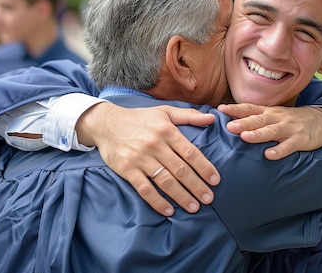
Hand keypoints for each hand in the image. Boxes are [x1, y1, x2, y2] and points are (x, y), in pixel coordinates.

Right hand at [77, 103, 218, 215]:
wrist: (106, 124)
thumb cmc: (139, 118)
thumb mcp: (165, 112)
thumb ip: (189, 115)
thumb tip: (212, 117)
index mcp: (167, 131)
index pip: (190, 152)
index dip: (204, 167)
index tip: (215, 180)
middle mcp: (155, 145)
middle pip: (180, 169)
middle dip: (196, 186)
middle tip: (209, 198)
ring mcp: (140, 158)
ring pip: (165, 181)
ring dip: (181, 196)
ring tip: (193, 207)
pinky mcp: (127, 170)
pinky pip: (144, 189)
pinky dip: (157, 201)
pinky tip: (168, 210)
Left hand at [218, 103, 321, 159]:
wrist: (320, 120)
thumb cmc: (290, 120)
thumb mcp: (274, 115)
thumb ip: (255, 117)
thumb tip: (229, 120)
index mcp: (269, 112)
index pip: (250, 108)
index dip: (235, 109)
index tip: (220, 109)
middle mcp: (277, 118)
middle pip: (258, 119)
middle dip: (243, 122)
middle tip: (229, 126)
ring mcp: (289, 128)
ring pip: (272, 131)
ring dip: (258, 134)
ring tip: (245, 137)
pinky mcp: (300, 140)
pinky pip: (288, 146)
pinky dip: (279, 150)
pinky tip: (269, 155)